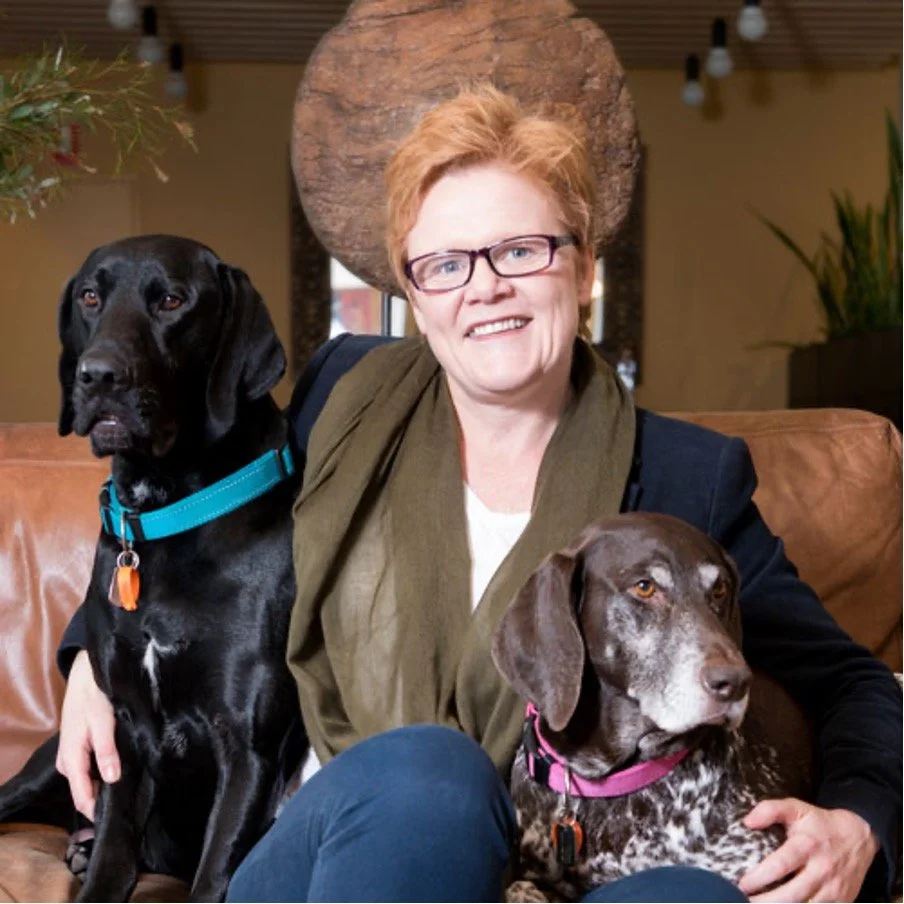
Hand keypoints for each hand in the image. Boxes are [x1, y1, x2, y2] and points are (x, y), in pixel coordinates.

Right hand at [55, 650, 119, 819]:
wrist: (87, 673)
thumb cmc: (94, 696)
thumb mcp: (102, 722)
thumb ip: (106, 750)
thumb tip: (111, 779)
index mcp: (71, 758)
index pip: (82, 796)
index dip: (97, 811)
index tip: (116, 822)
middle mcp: (69, 761)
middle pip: (84, 790)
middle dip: (103, 800)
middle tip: (130, 809)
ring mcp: (74, 754)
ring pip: (88, 779)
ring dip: (104, 786)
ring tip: (129, 795)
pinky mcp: (81, 747)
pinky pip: (90, 768)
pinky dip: (103, 773)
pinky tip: (121, 773)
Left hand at [738, 798, 878, 901]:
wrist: (858, 837)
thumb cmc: (820, 823)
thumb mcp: (795, 808)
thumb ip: (769, 810)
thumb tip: (747, 822)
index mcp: (807, 846)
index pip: (780, 865)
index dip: (759, 877)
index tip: (742, 883)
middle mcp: (821, 870)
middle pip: (791, 894)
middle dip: (766, 901)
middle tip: (744, 901)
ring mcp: (833, 889)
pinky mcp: (841, 901)